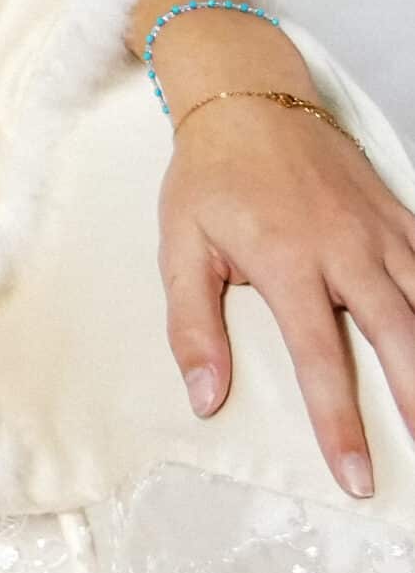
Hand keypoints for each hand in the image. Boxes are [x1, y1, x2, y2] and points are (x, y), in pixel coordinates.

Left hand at [158, 98, 414, 496]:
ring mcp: (379, 229)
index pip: (319, 358)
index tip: (355, 475)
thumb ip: (192, 326)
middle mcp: (344, 247)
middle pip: (396, 335)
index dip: (339, 423)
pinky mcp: (399, 213)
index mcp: (286, 260)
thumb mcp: (180, 247)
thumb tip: (204, 397)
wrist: (248, 97)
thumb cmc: (210, 177)